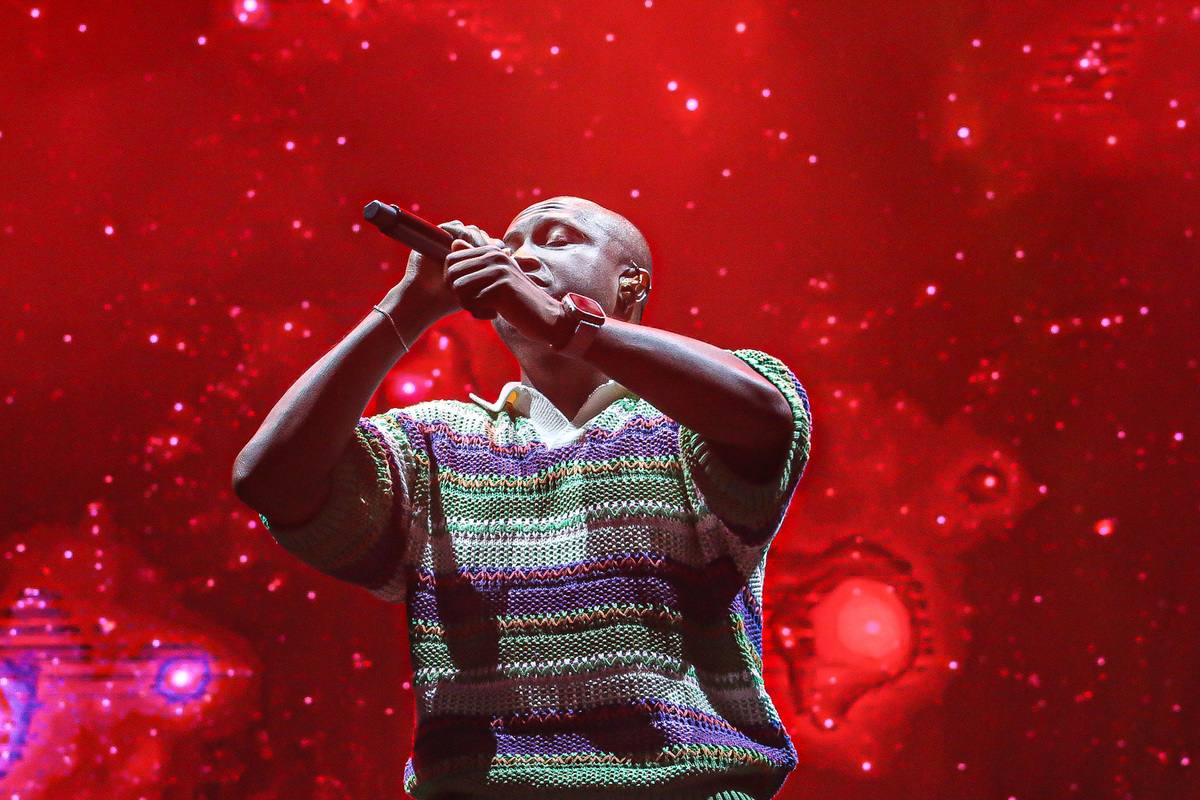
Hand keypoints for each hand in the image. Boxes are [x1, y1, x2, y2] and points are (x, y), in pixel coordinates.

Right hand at [390, 220, 496, 322]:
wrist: (427, 300)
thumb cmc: (453, 300)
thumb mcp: (479, 289)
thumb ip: (496, 274)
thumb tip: (516, 256)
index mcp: (473, 260)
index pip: (489, 245)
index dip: (496, 248)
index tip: (504, 255)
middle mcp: (462, 250)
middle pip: (480, 235)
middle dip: (487, 241)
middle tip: (493, 248)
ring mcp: (450, 243)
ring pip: (468, 230)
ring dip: (476, 235)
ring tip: (480, 246)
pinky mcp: (436, 238)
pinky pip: (451, 227)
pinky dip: (460, 230)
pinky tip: (466, 240)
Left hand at [444, 238, 564, 343]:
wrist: (545, 317)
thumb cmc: (517, 301)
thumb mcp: (495, 278)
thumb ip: (476, 262)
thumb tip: (454, 243)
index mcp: (491, 251)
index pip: (450, 260)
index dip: (452, 281)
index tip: (470, 294)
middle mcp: (495, 256)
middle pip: (452, 275)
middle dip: (459, 295)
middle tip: (478, 304)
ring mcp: (499, 270)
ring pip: (459, 289)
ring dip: (469, 305)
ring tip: (487, 308)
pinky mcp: (502, 287)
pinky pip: (473, 302)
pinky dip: (480, 313)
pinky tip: (496, 313)